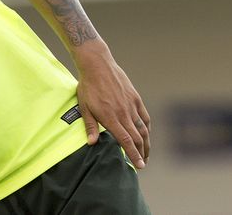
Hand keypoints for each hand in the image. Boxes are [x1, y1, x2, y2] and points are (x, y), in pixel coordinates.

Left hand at [75, 44, 150, 168]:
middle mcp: (123, 113)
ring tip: (146, 153)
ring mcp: (131, 105)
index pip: (126, 141)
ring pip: (143, 128)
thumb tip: (92, 144)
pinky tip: (146, 133)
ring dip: (146, 143)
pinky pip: (144, 116)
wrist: (98, 65)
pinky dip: (147, 127)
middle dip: (141, 153)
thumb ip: (90, 126)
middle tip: (143, 164)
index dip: (134, 155)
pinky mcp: (135, 98)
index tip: (140, 166)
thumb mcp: (84, 107)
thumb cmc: (88, 86)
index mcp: (110, 118)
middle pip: (137, 138)